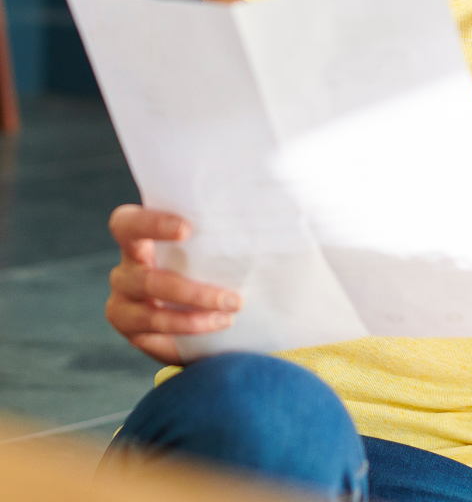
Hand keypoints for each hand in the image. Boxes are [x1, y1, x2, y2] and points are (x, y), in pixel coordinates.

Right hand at [106, 204, 241, 364]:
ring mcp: (124, 302)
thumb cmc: (213, 258)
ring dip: (193, 314)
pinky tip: (217, 326)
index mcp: (140, 238)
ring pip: (150, 312)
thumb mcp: (216, 240)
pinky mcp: (132, 331)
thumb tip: (281, 203)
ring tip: (231, 314)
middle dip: (189, 290)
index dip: (150, 224)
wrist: (207, 303)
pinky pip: (155, 334)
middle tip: (233, 298)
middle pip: (143, 277)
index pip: (128, 224)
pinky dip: (188, 329)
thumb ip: (229, 224)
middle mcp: (127, 269)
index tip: (187, 230)